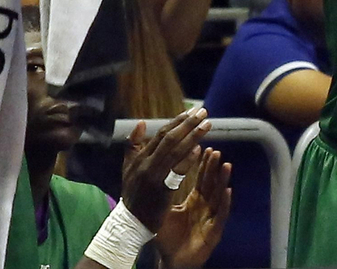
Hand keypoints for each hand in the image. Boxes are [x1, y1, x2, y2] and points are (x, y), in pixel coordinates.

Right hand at [119, 109, 212, 230]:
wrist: (130, 223)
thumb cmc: (133, 194)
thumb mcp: (128, 168)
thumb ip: (133, 146)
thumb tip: (142, 122)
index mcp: (139, 157)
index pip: (161, 134)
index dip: (177, 121)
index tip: (192, 112)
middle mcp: (145, 164)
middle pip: (169, 139)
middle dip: (188, 124)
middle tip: (204, 113)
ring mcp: (152, 177)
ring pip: (174, 152)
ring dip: (192, 137)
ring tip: (207, 125)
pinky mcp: (160, 190)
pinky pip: (176, 171)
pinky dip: (188, 159)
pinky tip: (199, 150)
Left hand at [156, 146, 232, 268]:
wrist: (172, 261)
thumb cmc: (168, 238)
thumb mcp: (164, 213)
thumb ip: (165, 195)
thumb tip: (159, 175)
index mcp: (194, 201)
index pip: (201, 180)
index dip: (204, 165)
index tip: (206, 148)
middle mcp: (205, 207)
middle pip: (211, 184)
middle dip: (214, 168)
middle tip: (216, 151)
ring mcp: (211, 218)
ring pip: (219, 196)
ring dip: (223, 181)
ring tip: (226, 165)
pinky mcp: (214, 231)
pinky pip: (221, 215)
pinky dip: (225, 203)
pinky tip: (228, 191)